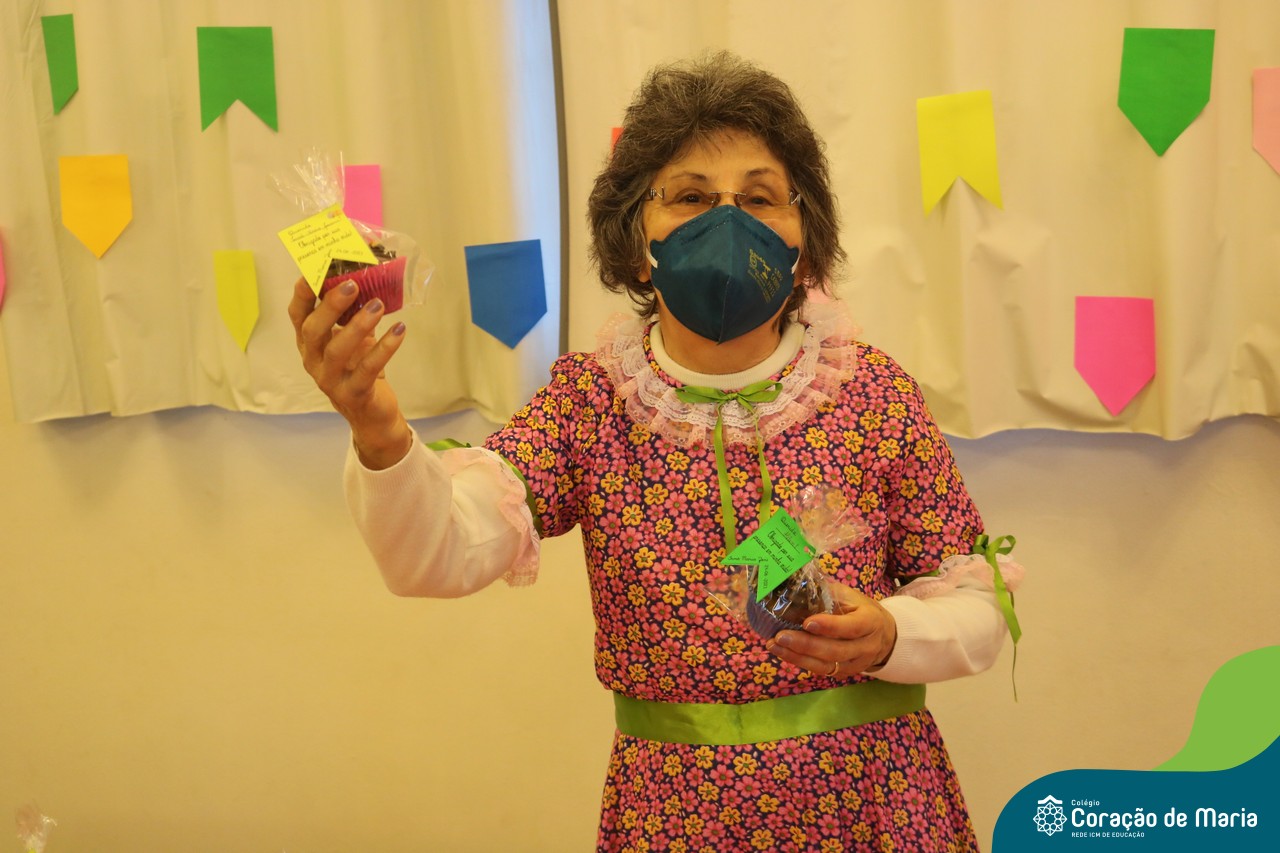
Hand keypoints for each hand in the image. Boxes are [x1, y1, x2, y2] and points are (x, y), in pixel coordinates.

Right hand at [288, 277, 411, 468]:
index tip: (312, 271)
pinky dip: (384, 348)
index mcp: (309, 344)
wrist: (372, 414)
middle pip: (312, 331)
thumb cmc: (359, 368)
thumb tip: (367, 276)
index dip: (302, 294)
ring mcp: (329, 380)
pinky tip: (399, 330)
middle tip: (351, 284)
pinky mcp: (352, 394)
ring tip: (378, 305)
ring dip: (358, 325)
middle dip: (330, 306)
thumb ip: (354, 312)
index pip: (298, 316)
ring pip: (337, 351)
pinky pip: (367, 369)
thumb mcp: (354, 337)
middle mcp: (312, 361)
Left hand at [766, 582, 896, 677]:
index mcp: (870, 622)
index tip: (806, 622)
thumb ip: (828, 594)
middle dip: (806, 644)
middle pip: (835, 650)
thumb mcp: (851, 597)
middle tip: (780, 636)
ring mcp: (856, 664)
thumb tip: (796, 587)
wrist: (883, 636)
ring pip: (826, 665)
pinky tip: (782, 652)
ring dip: (797, 656)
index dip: (830, 626)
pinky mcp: (844, 673)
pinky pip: (821, 671)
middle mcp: (866, 647)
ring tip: (774, 645)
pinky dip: (800, 662)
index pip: (851, 627)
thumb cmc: (861, 610)